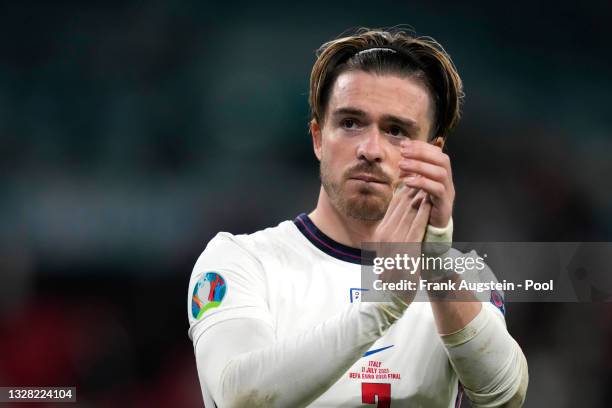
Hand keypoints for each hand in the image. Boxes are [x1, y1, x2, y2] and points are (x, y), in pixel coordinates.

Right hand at [370, 185, 431, 304]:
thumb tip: (399, 216)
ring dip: (418, 196)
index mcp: (380, 233)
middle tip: (421, 174)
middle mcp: (385, 234)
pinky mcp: (405, 246)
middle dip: (412, 188)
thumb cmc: (393, 273)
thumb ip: (392, 232)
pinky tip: (428, 202)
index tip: (413, 180)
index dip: (404, 191)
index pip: (392, 206)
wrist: (391, 294)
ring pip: (408, 211)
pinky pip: (415, 224)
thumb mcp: (388, 249)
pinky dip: (422, 211)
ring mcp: (394, 240)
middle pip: (400, 205)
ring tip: (427, 183)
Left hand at [398, 140, 454, 227]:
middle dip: (421, 153)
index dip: (421, 146)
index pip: (437, 153)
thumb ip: (413, 171)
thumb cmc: (422, 204)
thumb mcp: (417, 184)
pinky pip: (437, 189)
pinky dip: (421, 183)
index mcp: (442, 173)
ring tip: (401, 165)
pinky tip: (407, 182)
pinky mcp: (445, 204)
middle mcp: (448, 180)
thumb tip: (402, 154)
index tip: (404, 144)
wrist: (431, 227)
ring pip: (440, 173)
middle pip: (442, 160)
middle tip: (402, 153)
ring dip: (419, 166)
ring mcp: (449, 192)